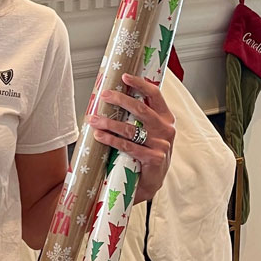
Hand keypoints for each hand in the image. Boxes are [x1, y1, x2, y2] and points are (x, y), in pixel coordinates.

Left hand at [85, 73, 175, 202]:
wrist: (150, 184)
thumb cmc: (145, 155)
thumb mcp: (147, 133)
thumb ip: (139, 118)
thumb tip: (114, 98)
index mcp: (166, 119)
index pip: (156, 95)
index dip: (140, 84)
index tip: (125, 76)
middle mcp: (167, 130)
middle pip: (141, 109)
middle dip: (119, 100)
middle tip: (104, 95)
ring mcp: (162, 145)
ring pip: (131, 128)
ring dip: (109, 122)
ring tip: (93, 119)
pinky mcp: (154, 159)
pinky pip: (128, 146)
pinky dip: (111, 139)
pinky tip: (99, 135)